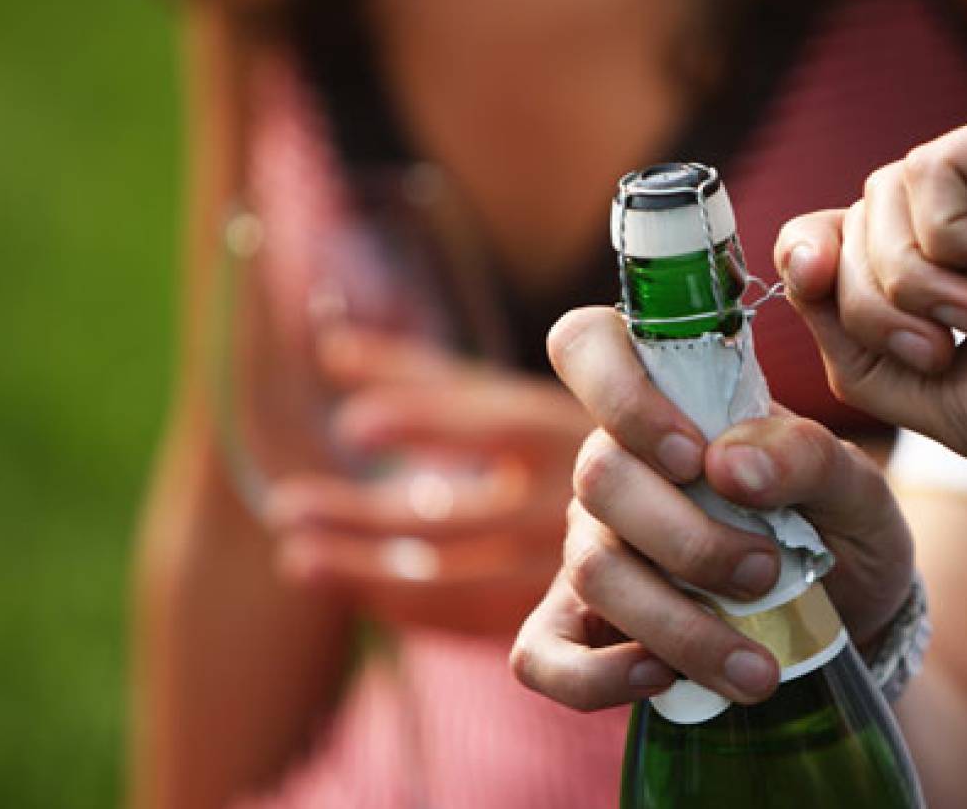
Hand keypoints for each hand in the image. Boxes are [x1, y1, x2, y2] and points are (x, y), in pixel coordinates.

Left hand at [265, 327, 591, 636]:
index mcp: (564, 430)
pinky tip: (356, 589)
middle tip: (288, 507)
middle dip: (366, 516)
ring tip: (297, 557)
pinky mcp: (560, 613)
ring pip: (456, 578)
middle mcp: (569, 499)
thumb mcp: (515, 398)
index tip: (353, 426)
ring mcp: (565, 564)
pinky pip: (474, 619)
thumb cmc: (575, 441)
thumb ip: (426, 378)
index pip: (491, 422)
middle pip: (457, 514)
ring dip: (369, 573)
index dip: (424, 421)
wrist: (678, 523)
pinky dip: (411, 607)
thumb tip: (330, 347)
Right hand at [508, 307, 913, 709]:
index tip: (697, 456)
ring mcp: (594, 547)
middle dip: (688, 538)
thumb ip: (807, 455)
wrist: (856, 621)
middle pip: (598, 477)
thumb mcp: (859, 487)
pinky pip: (543, 655)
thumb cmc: (843, 530)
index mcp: (671, 404)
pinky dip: (595, 674)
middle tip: (766, 572)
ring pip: (591, 570)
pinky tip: (662, 679)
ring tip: (757, 666)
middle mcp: (617, 468)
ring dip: (676, 624)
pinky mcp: (587, 631)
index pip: (587, 346)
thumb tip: (728, 463)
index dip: (623, 393)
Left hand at [778, 99, 966, 501]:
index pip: (847, 237)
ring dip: (909, 279)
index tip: (814, 286)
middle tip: (941, 349)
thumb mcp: (925, 389)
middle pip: (855, 219)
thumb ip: (848, 334)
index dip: (813, 260)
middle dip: (870, 298)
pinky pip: (929, 169)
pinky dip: (950, 236)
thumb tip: (799, 258)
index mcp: (964, 264)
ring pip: (881, 192)